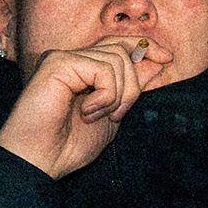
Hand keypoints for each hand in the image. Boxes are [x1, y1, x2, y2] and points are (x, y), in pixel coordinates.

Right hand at [0, 37, 156, 179]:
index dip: (145, 47)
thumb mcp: (111, 114)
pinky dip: (105, 95)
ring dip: (118, 95)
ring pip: (116, 59)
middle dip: (133, 83)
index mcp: (82, 70)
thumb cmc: (67, 146)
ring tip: (98, 117)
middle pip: (122, 49)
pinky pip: (102, 68)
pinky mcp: (57, 62)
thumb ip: (129, 88)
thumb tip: (156, 61)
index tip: (168, 58)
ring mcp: (63, 58)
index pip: (119, 44)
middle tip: (118, 115)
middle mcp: (71, 58)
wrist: (39, 162)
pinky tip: (86, 112)